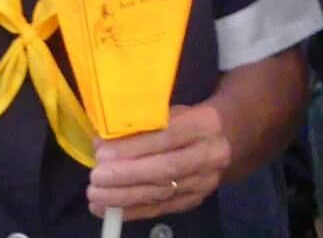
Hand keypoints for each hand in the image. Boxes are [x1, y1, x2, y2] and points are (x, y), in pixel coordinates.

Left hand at [88, 103, 231, 222]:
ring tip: (95, 196)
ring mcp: (205, 181)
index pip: (168, 136)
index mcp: (206, 123)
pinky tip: (108, 210)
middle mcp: (210, 154)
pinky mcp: (195, 199)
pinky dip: (132, 211)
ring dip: (124, 197)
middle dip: (127, 175)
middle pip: (166, 169)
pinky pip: (161, 208)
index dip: (134, 147)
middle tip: (96, 178)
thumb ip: (144, 123)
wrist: (227, 137)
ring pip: (162, 192)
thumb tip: (102, 141)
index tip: (103, 153)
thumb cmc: (189, 119)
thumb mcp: (173, 110)